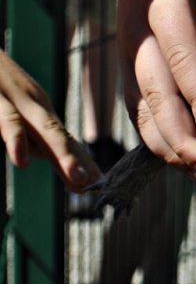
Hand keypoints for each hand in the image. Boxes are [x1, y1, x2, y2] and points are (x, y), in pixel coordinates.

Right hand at [0, 50, 100, 191]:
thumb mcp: (10, 104)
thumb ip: (25, 130)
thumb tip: (40, 159)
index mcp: (35, 107)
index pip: (63, 137)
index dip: (80, 161)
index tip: (99, 184)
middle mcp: (29, 102)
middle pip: (58, 133)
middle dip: (78, 159)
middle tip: (97, 183)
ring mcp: (10, 99)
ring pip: (39, 127)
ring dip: (61, 153)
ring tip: (77, 176)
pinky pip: (5, 121)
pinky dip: (15, 141)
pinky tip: (22, 161)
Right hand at [117, 0, 195, 179]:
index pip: (179, 49)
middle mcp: (136, 23)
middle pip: (152, 89)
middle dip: (179, 135)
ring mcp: (128, 46)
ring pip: (140, 105)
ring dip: (167, 145)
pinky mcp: (129, 62)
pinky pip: (138, 106)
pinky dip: (157, 136)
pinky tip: (183, 160)